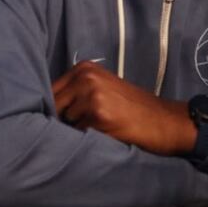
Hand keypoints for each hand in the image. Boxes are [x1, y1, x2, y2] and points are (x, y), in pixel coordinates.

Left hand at [52, 61, 196, 155]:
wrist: (163, 120)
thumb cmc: (132, 107)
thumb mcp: (103, 87)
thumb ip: (76, 90)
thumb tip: (43, 107)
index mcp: (84, 67)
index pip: (51, 90)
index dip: (55, 108)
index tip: (63, 116)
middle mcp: (86, 77)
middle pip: (54, 106)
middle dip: (62, 119)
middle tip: (87, 124)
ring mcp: (92, 94)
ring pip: (65, 122)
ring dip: (76, 130)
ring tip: (101, 126)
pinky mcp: (98, 115)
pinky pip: (77, 134)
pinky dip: (87, 139)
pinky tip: (106, 132)